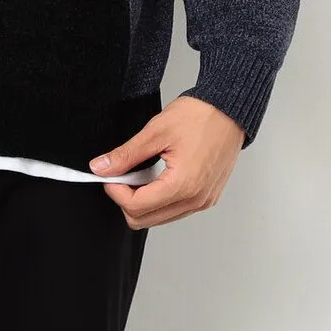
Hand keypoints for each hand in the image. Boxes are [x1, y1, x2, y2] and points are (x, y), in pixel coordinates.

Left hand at [88, 95, 244, 228]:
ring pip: (159, 218)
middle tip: (123, 174)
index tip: (110, 175)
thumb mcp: (156, 131)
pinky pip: (175, 210)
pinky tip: (158, 175)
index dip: (116, 192)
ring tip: (143, 172)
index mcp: (183, 184)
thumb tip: (102, 167)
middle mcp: (195, 199)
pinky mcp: (207, 198)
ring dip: (144, 200)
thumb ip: (126, 154)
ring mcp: (203, 201)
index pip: (137, 207)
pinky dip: (160, 198)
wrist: (229, 110)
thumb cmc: (200, 116)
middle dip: (127, 199)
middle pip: (145, 220)